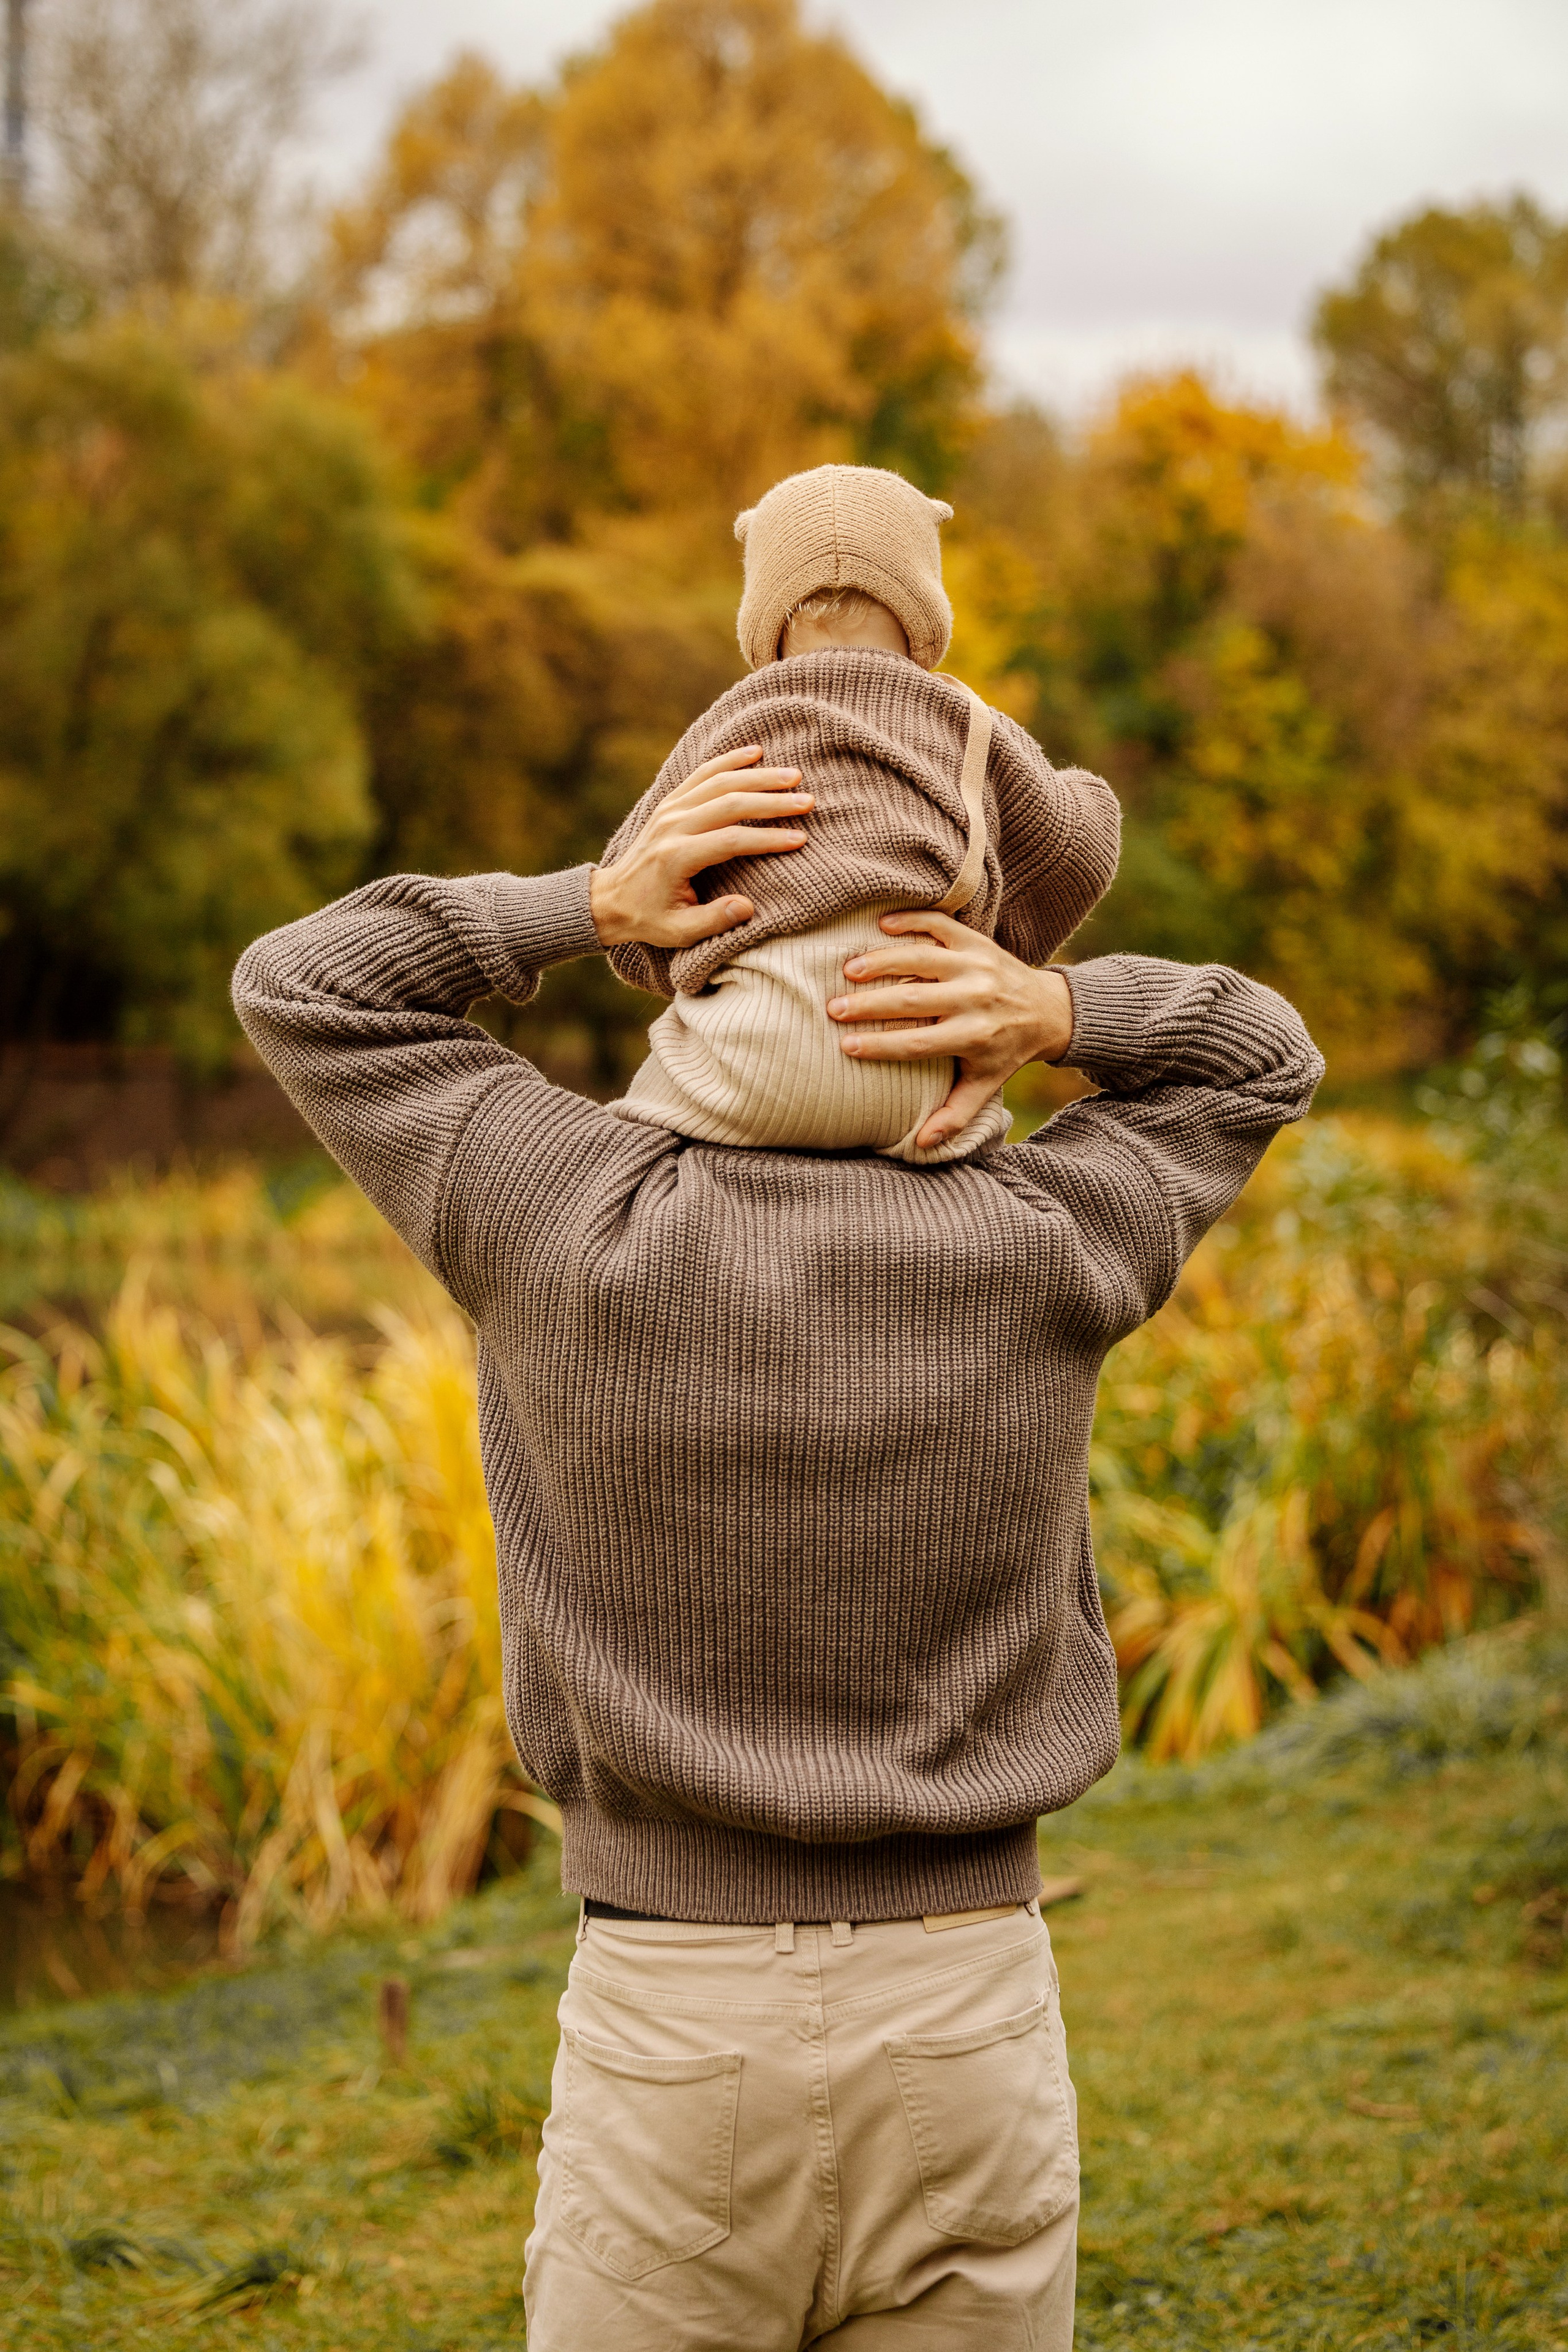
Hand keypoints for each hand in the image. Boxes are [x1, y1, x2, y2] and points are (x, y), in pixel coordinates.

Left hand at [590, 747, 811, 948]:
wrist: (610, 899)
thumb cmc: (648, 918)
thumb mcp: (678, 931)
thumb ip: (713, 920)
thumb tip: (747, 906)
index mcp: (677, 857)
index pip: (732, 840)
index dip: (768, 839)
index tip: (800, 839)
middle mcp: (673, 826)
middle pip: (730, 803)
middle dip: (772, 801)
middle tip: (806, 801)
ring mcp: (670, 809)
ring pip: (719, 781)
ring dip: (758, 776)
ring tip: (792, 776)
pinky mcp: (669, 802)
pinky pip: (702, 773)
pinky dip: (729, 760)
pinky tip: (755, 752)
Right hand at [826, 911, 1074, 1151]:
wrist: (1050, 1010)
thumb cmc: (1006, 1051)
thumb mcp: (986, 1085)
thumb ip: (955, 1114)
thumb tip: (922, 1144)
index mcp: (974, 1036)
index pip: (918, 1042)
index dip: (881, 1045)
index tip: (846, 1046)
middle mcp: (976, 998)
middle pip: (913, 1000)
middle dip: (869, 1004)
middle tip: (832, 1007)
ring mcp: (977, 965)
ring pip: (923, 957)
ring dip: (883, 960)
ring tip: (849, 968)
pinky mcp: (978, 940)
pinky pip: (941, 924)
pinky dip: (912, 920)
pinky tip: (881, 924)